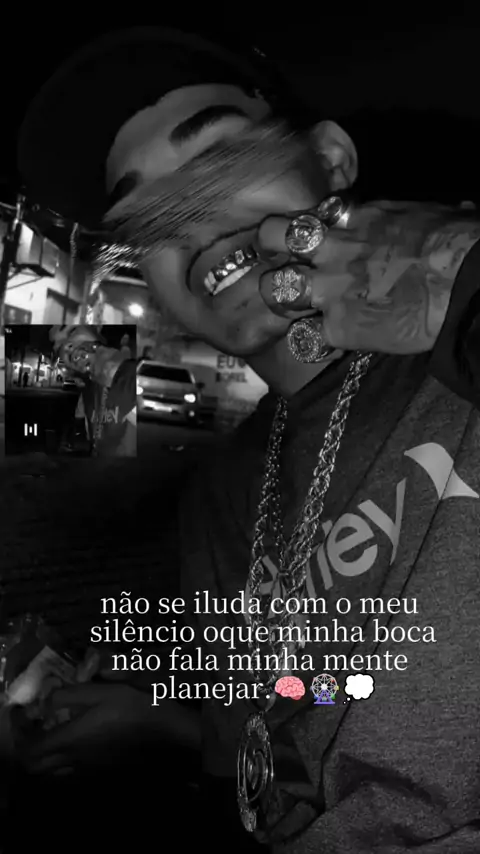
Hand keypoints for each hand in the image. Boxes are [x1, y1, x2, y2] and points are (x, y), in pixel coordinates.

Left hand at [19, 683, 155, 774]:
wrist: (166, 733)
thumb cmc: (134, 707)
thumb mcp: (102, 691)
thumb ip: (70, 695)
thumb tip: (46, 701)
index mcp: (71, 738)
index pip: (31, 751)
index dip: (22, 737)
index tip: (27, 719)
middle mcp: (75, 759)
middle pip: (38, 766)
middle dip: (32, 748)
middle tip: (39, 727)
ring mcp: (89, 768)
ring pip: (55, 770)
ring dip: (49, 755)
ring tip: (59, 732)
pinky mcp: (102, 771)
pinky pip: (73, 770)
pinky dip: (67, 758)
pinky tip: (82, 739)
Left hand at [258, 201, 479, 353]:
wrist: (464, 282)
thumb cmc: (459, 243)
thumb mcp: (428, 215)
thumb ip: (412, 220)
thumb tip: (445, 215)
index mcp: (356, 217)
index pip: (311, 215)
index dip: (306, 230)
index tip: (312, 241)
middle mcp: (332, 248)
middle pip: (273, 237)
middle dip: (270, 251)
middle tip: (281, 266)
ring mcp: (329, 288)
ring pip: (274, 288)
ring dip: (280, 301)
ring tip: (292, 310)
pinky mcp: (337, 326)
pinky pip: (305, 338)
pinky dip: (311, 343)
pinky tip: (320, 345)